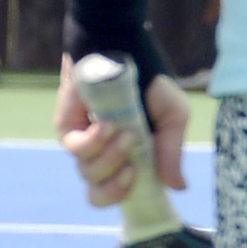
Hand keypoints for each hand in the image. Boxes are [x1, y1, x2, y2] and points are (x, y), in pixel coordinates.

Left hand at [53, 64, 193, 207]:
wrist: (124, 50)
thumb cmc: (150, 81)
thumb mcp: (172, 117)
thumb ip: (172, 153)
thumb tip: (179, 188)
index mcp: (129, 159)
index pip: (121, 195)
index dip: (128, 197)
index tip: (145, 185)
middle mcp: (104, 156)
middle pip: (98, 196)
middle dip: (116, 189)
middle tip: (133, 169)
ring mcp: (84, 144)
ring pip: (89, 174)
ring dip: (112, 158)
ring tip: (126, 133)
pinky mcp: (67, 128)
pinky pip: (76, 150)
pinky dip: (95, 142)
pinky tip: (107, 125)